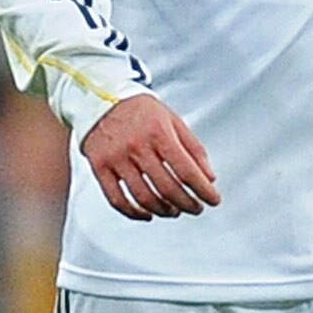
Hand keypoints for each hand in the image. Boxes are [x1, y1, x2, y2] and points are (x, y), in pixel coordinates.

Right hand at [80, 95, 219, 219]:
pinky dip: (134, 212)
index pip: (186, 170)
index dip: (203, 190)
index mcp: (159, 133)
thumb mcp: (174, 121)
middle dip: (187, 203)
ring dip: (164, 210)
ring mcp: (116, 158)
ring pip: (143, 197)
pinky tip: (147, 214)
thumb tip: (210, 178)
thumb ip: (194, 149)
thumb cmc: (141, 111)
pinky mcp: (99, 167)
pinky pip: (116, 198)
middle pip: (166, 187)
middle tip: (196, 208)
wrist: (101, 98)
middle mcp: (137, 146)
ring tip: (175, 211)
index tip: (213, 200)